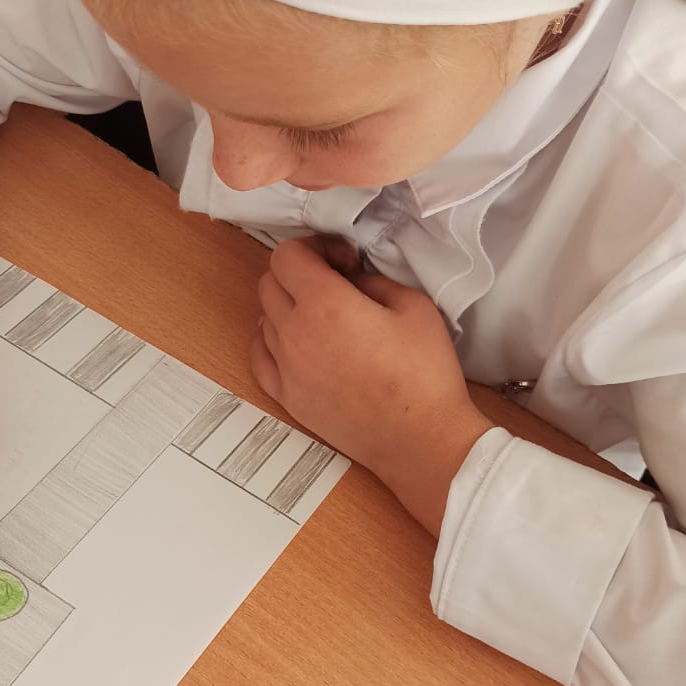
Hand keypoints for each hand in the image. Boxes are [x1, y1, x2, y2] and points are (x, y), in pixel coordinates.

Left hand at [251, 237, 490, 532]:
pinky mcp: (287, 397)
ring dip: (287, 307)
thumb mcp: (413, 305)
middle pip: (269, 284)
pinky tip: (297, 343)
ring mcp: (286, 368)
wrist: (420, 438)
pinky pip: (260, 357)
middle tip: (334, 284)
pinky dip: (271, 341)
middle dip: (299, 274)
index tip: (342, 261)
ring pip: (263, 319)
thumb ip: (373, 281)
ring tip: (322, 317)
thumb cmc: (425, 372)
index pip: (287, 256)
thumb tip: (350, 279)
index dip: (314, 247)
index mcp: (325, 303)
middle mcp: (294, 332)